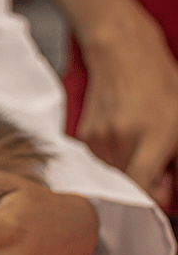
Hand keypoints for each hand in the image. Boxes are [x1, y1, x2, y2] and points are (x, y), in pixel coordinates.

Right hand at [76, 10, 177, 207]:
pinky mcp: (85, 136)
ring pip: (114, 172)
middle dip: (144, 180)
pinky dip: (114, 155)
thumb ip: (173, 159)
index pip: (141, 186)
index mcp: (151, 134)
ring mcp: (99, 138)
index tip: (158, 199)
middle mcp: (121, 139)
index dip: (149, 200)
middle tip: (158, 164)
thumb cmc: (157, 81)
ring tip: (139, 142)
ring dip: (128, 167)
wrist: (122, 54)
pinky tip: (123, 135)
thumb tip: (163, 192)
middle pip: (128, 183)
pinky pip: (101, 160)